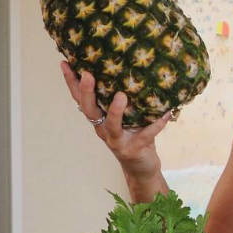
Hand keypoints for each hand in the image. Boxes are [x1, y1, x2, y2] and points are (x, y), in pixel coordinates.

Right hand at [61, 63, 170, 181]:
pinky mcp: (134, 149)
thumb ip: (120, 98)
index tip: (65, 63)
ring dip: (116, 111)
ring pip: (112, 125)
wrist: (141, 168)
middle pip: (89, 110)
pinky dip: (157, 124)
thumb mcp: (123, 117)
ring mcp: (118, 140)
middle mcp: (103, 129)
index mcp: (99, 119)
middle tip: (87, 74)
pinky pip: (146, 134)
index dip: (71, 83)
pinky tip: (166, 112)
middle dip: (87, 92)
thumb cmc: (132, 137)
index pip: (80, 99)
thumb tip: (128, 67)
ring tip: (122, 96)